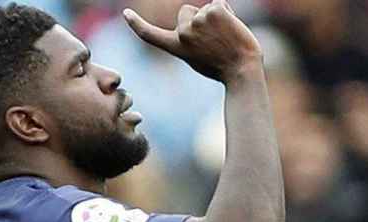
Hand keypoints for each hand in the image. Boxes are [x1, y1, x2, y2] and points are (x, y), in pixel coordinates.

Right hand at [123, 0, 261, 82]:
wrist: (241, 69)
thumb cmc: (223, 67)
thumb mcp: (197, 57)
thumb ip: (189, 40)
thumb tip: (194, 21)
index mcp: (177, 46)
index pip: (151, 35)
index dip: (137, 24)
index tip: (126, 13)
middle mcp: (183, 33)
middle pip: (186, 11)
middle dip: (199, 19)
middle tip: (215, 40)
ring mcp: (198, 20)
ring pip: (205, 8)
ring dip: (216, 17)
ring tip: (226, 37)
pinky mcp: (214, 10)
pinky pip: (219, 3)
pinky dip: (228, 13)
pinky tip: (232, 29)